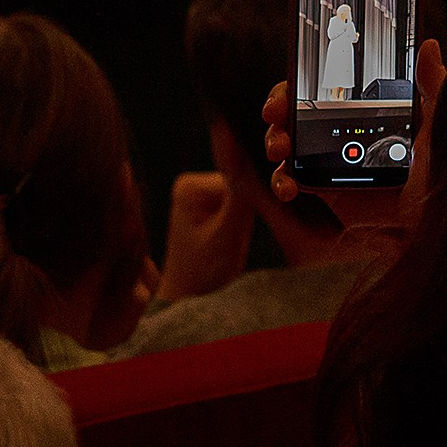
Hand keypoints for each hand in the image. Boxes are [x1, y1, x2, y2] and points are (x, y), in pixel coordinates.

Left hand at [155, 171, 254, 302]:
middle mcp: (194, 184)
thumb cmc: (203, 274)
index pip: (242, 175)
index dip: (256, 197)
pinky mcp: (212, 209)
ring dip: (250, 217)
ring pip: (247, 194)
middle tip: (235, 239)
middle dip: (252, 208)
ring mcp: (203, 196)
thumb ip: (240, 191)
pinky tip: (235, 240)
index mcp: (191, 185)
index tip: (244, 226)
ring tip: (233, 241)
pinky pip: (242, 205)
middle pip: (244, 182)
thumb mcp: (228, 233)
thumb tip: (243, 146)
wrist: (190, 300)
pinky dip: (247, 223)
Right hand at [263, 38, 446, 230]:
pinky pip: (291, 179)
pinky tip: (287, 187)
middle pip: (298, 109)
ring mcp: (332, 159)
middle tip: (274, 114)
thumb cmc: (442, 177)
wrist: (430, 225)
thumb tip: (429, 46)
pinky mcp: (325, 188)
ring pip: (288, 140)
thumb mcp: (439, 128)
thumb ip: (434, 88)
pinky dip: (281, 180)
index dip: (302, 80)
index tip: (290, 85)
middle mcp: (346, 130)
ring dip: (274, 140)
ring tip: (278, 149)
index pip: (327, 85)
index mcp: (368, 109)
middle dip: (278, 107)